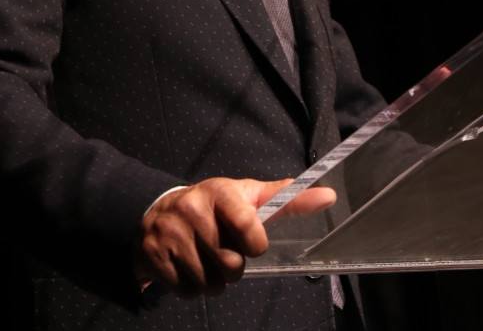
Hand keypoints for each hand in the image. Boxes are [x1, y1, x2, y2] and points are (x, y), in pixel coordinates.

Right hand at [134, 177, 335, 296]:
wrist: (156, 211)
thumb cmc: (213, 206)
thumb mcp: (246, 196)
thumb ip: (285, 198)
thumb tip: (329, 196)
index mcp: (219, 192)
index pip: (249, 227)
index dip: (255, 244)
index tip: (251, 241)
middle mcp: (192, 209)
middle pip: (230, 264)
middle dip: (232, 266)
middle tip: (223, 250)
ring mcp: (170, 232)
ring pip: (209, 283)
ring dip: (212, 280)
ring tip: (204, 258)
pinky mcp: (153, 255)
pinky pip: (186, 291)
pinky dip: (191, 287)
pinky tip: (187, 266)